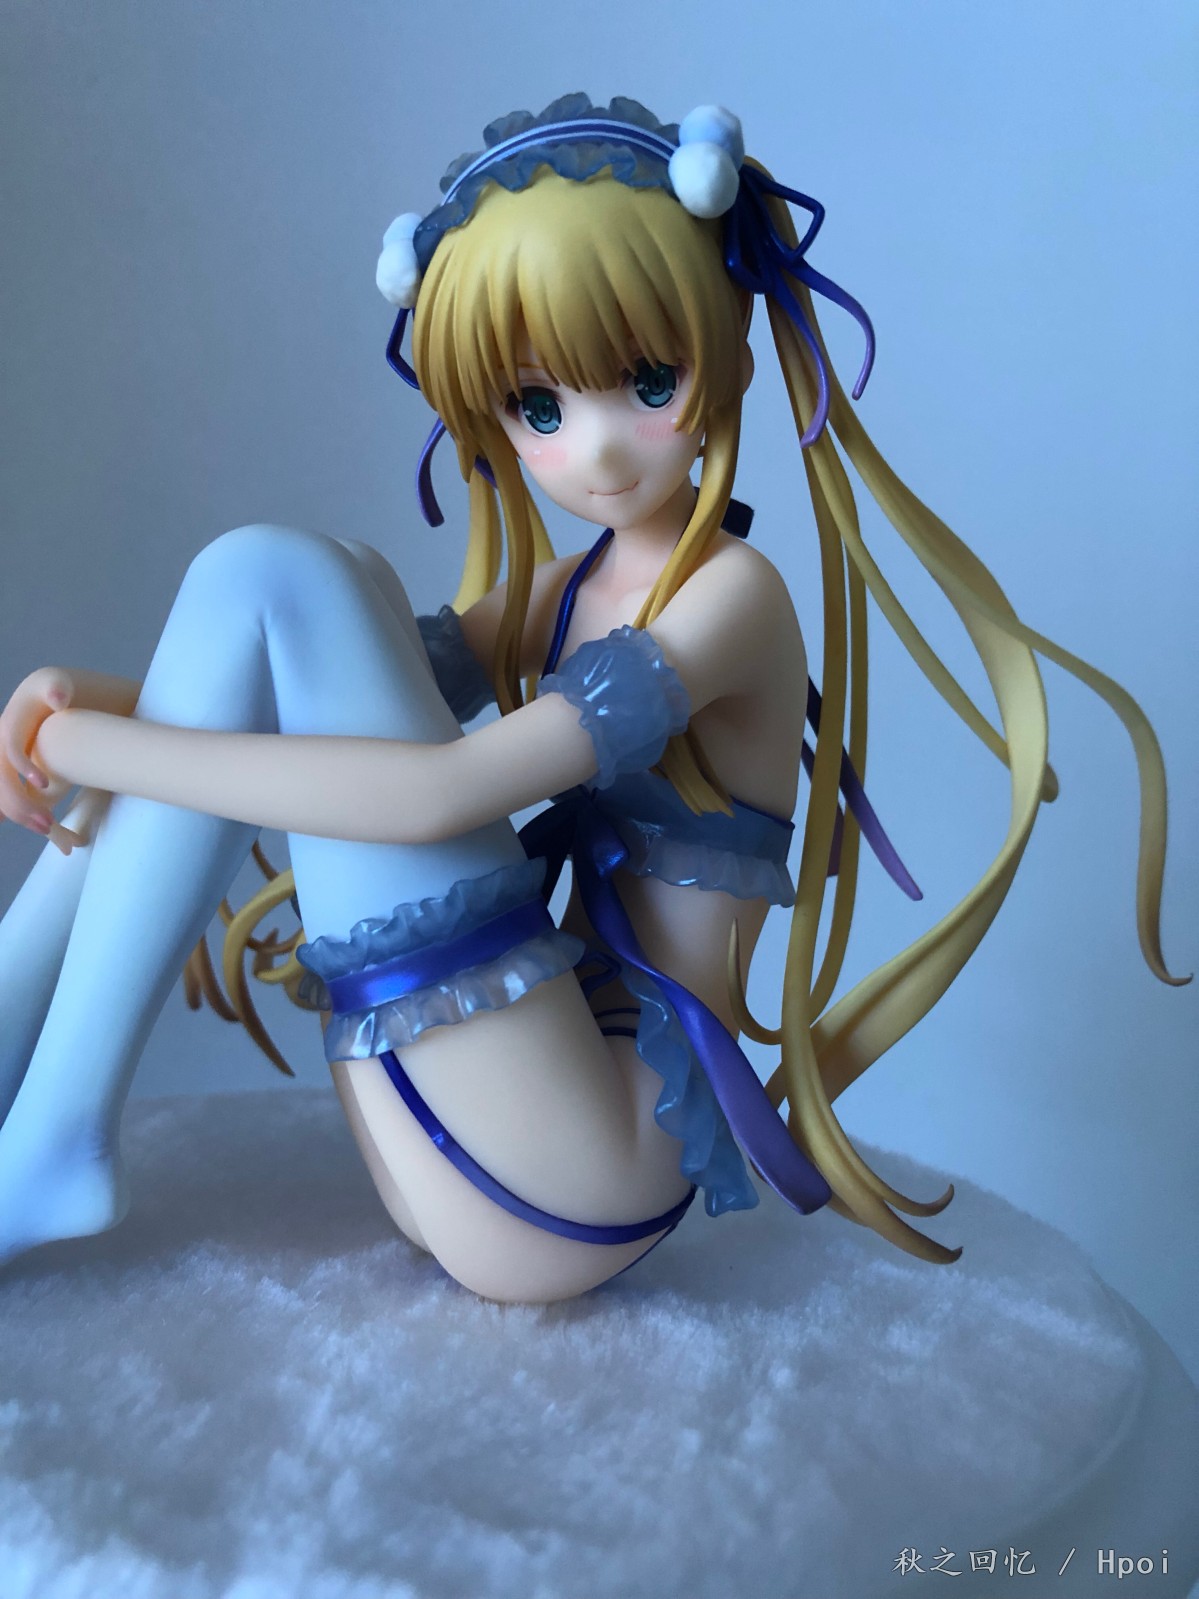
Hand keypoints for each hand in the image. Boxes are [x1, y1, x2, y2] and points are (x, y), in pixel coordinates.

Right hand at [0, 668, 86, 852]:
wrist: (53, 700)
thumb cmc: (56, 692)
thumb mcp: (57, 684)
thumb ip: (57, 687)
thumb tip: (58, 698)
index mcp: (7, 729)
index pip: (8, 750)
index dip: (22, 767)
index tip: (45, 784)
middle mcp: (0, 750)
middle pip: (1, 783)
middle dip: (21, 805)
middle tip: (49, 825)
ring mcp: (5, 767)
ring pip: (3, 799)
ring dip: (23, 816)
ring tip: (55, 835)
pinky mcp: (14, 779)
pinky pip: (11, 802)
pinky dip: (24, 817)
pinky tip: (47, 835)